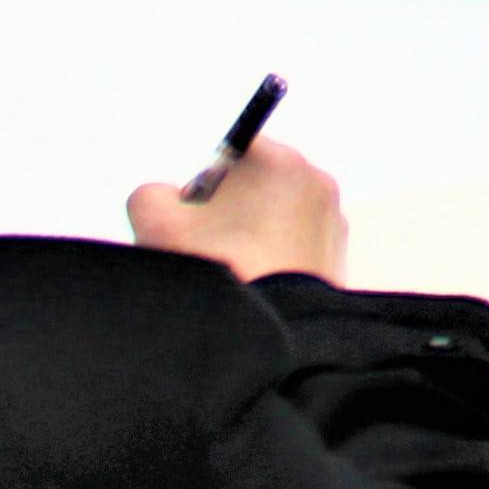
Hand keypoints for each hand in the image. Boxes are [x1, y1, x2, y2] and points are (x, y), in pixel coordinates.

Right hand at [130, 137, 348, 284]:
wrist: (265, 334)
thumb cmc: (215, 270)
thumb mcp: (157, 223)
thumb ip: (151, 193)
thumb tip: (168, 195)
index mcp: (279, 160)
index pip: (232, 153)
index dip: (206, 186)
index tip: (199, 219)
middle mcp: (316, 181)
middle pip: (256, 185)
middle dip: (229, 212)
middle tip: (212, 249)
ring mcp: (332, 219)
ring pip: (275, 217)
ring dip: (251, 237)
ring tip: (236, 270)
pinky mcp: (337, 255)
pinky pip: (295, 246)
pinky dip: (275, 259)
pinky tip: (259, 283)